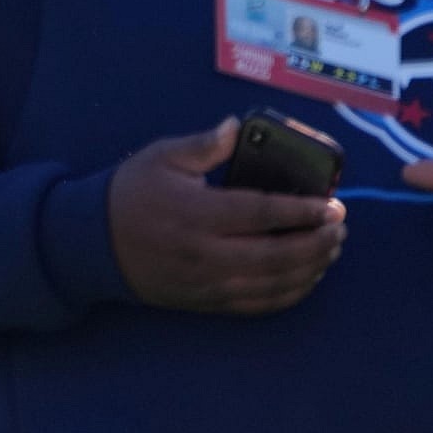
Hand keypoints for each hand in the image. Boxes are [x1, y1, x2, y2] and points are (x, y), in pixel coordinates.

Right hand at [107, 117, 346, 314]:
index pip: (262, 212)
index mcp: (197, 212)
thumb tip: (237, 128)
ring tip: (330, 251)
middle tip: (339, 229)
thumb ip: (205, 145)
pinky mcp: (208, 302)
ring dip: (310, 269)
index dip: (303, 211)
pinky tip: (306, 278)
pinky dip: (290, 294)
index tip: (333, 206)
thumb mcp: (162, 157)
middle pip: (277, 255)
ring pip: (274, 283)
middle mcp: (207, 252)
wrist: (93, 243)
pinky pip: (259, 304)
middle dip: (317, 243)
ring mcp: (209, 282)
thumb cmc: (131, 193)